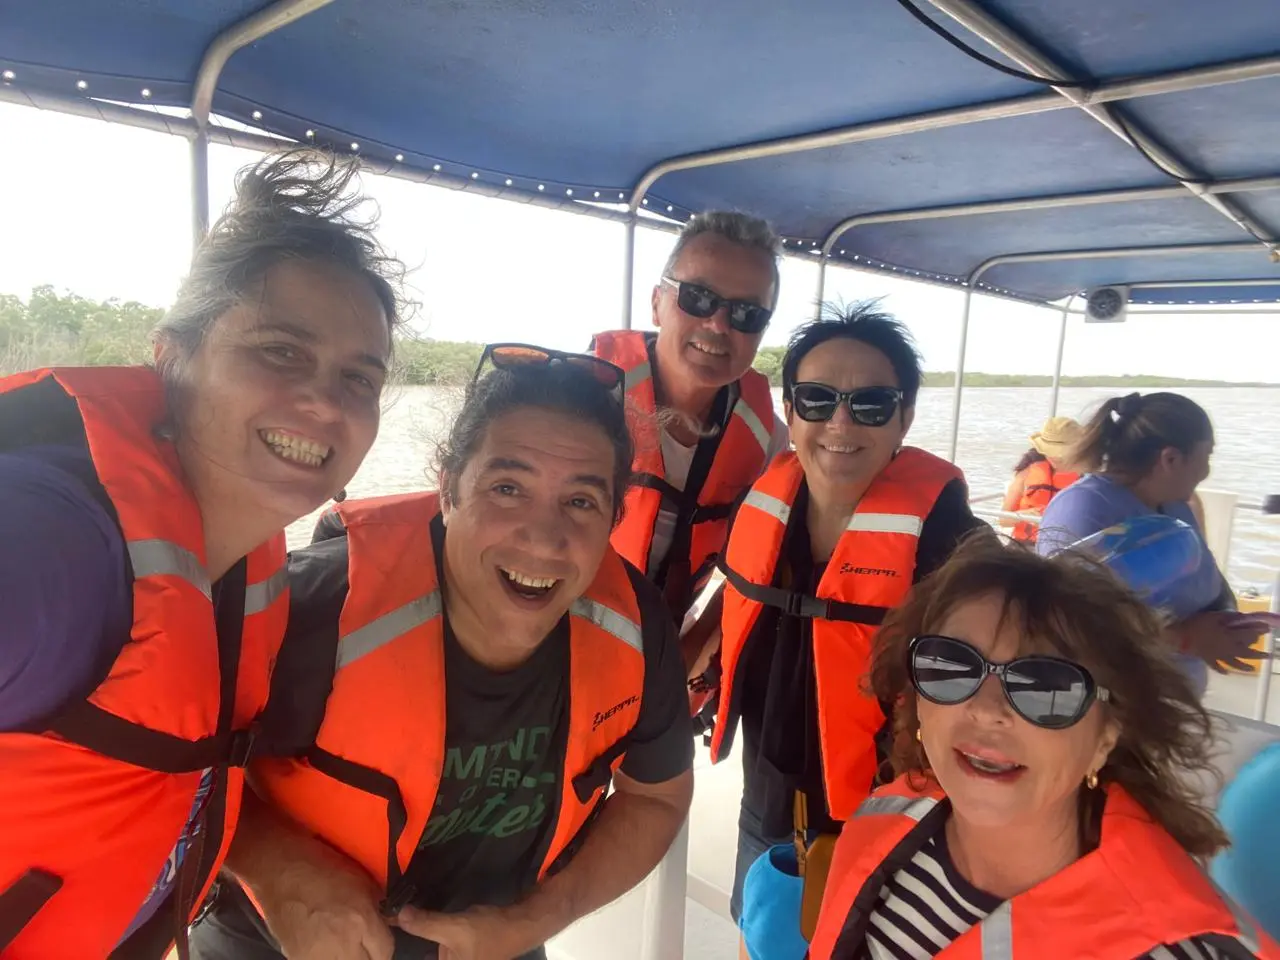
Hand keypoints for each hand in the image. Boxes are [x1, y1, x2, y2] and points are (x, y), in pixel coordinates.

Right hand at [253, 848, 393, 959]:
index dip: (384, 944)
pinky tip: (327, 947)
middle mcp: (342, 943)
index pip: (385, 952)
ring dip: (350, 958)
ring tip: (346, 945)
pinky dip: (328, 958)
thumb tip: (392, 922)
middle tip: (365, 943)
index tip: (380, 938)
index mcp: (361, 920)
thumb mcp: (361, 881)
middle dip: (370, 955)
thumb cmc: (321, 868)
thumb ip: (380, 907)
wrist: (279, 870)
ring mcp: (318, 956)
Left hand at [394, 905, 537, 959]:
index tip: (385, 936)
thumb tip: (397, 915)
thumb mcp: (453, 928)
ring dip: (414, 938)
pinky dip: (424, 935)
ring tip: (396, 920)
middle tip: (388, 922)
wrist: (519, 924)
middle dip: (405, 944)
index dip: (401, 951)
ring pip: (423, 951)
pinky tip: (414, 921)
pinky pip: (431, 947)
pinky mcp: (452, 953)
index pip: (414, 959)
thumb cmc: (489, 933)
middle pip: (418, 955)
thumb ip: (425, 924)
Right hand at [1178, 611, 1271, 672]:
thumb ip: (1228, 617)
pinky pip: (1217, 667)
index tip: (1267, 629)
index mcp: (1230, 636)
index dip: (1259, 630)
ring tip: (1253, 669)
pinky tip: (1228, 672)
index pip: (1249, 634)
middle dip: (1259, 654)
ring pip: (1235, 663)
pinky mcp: (1208, 659)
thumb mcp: (1213, 616)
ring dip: (1245, 667)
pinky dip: (1223, 670)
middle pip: (1246, 653)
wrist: (1179, 637)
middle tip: (1269, 655)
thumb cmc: (1196, 624)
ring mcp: (1218, 656)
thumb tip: (1242, 617)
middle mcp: (1228, 648)